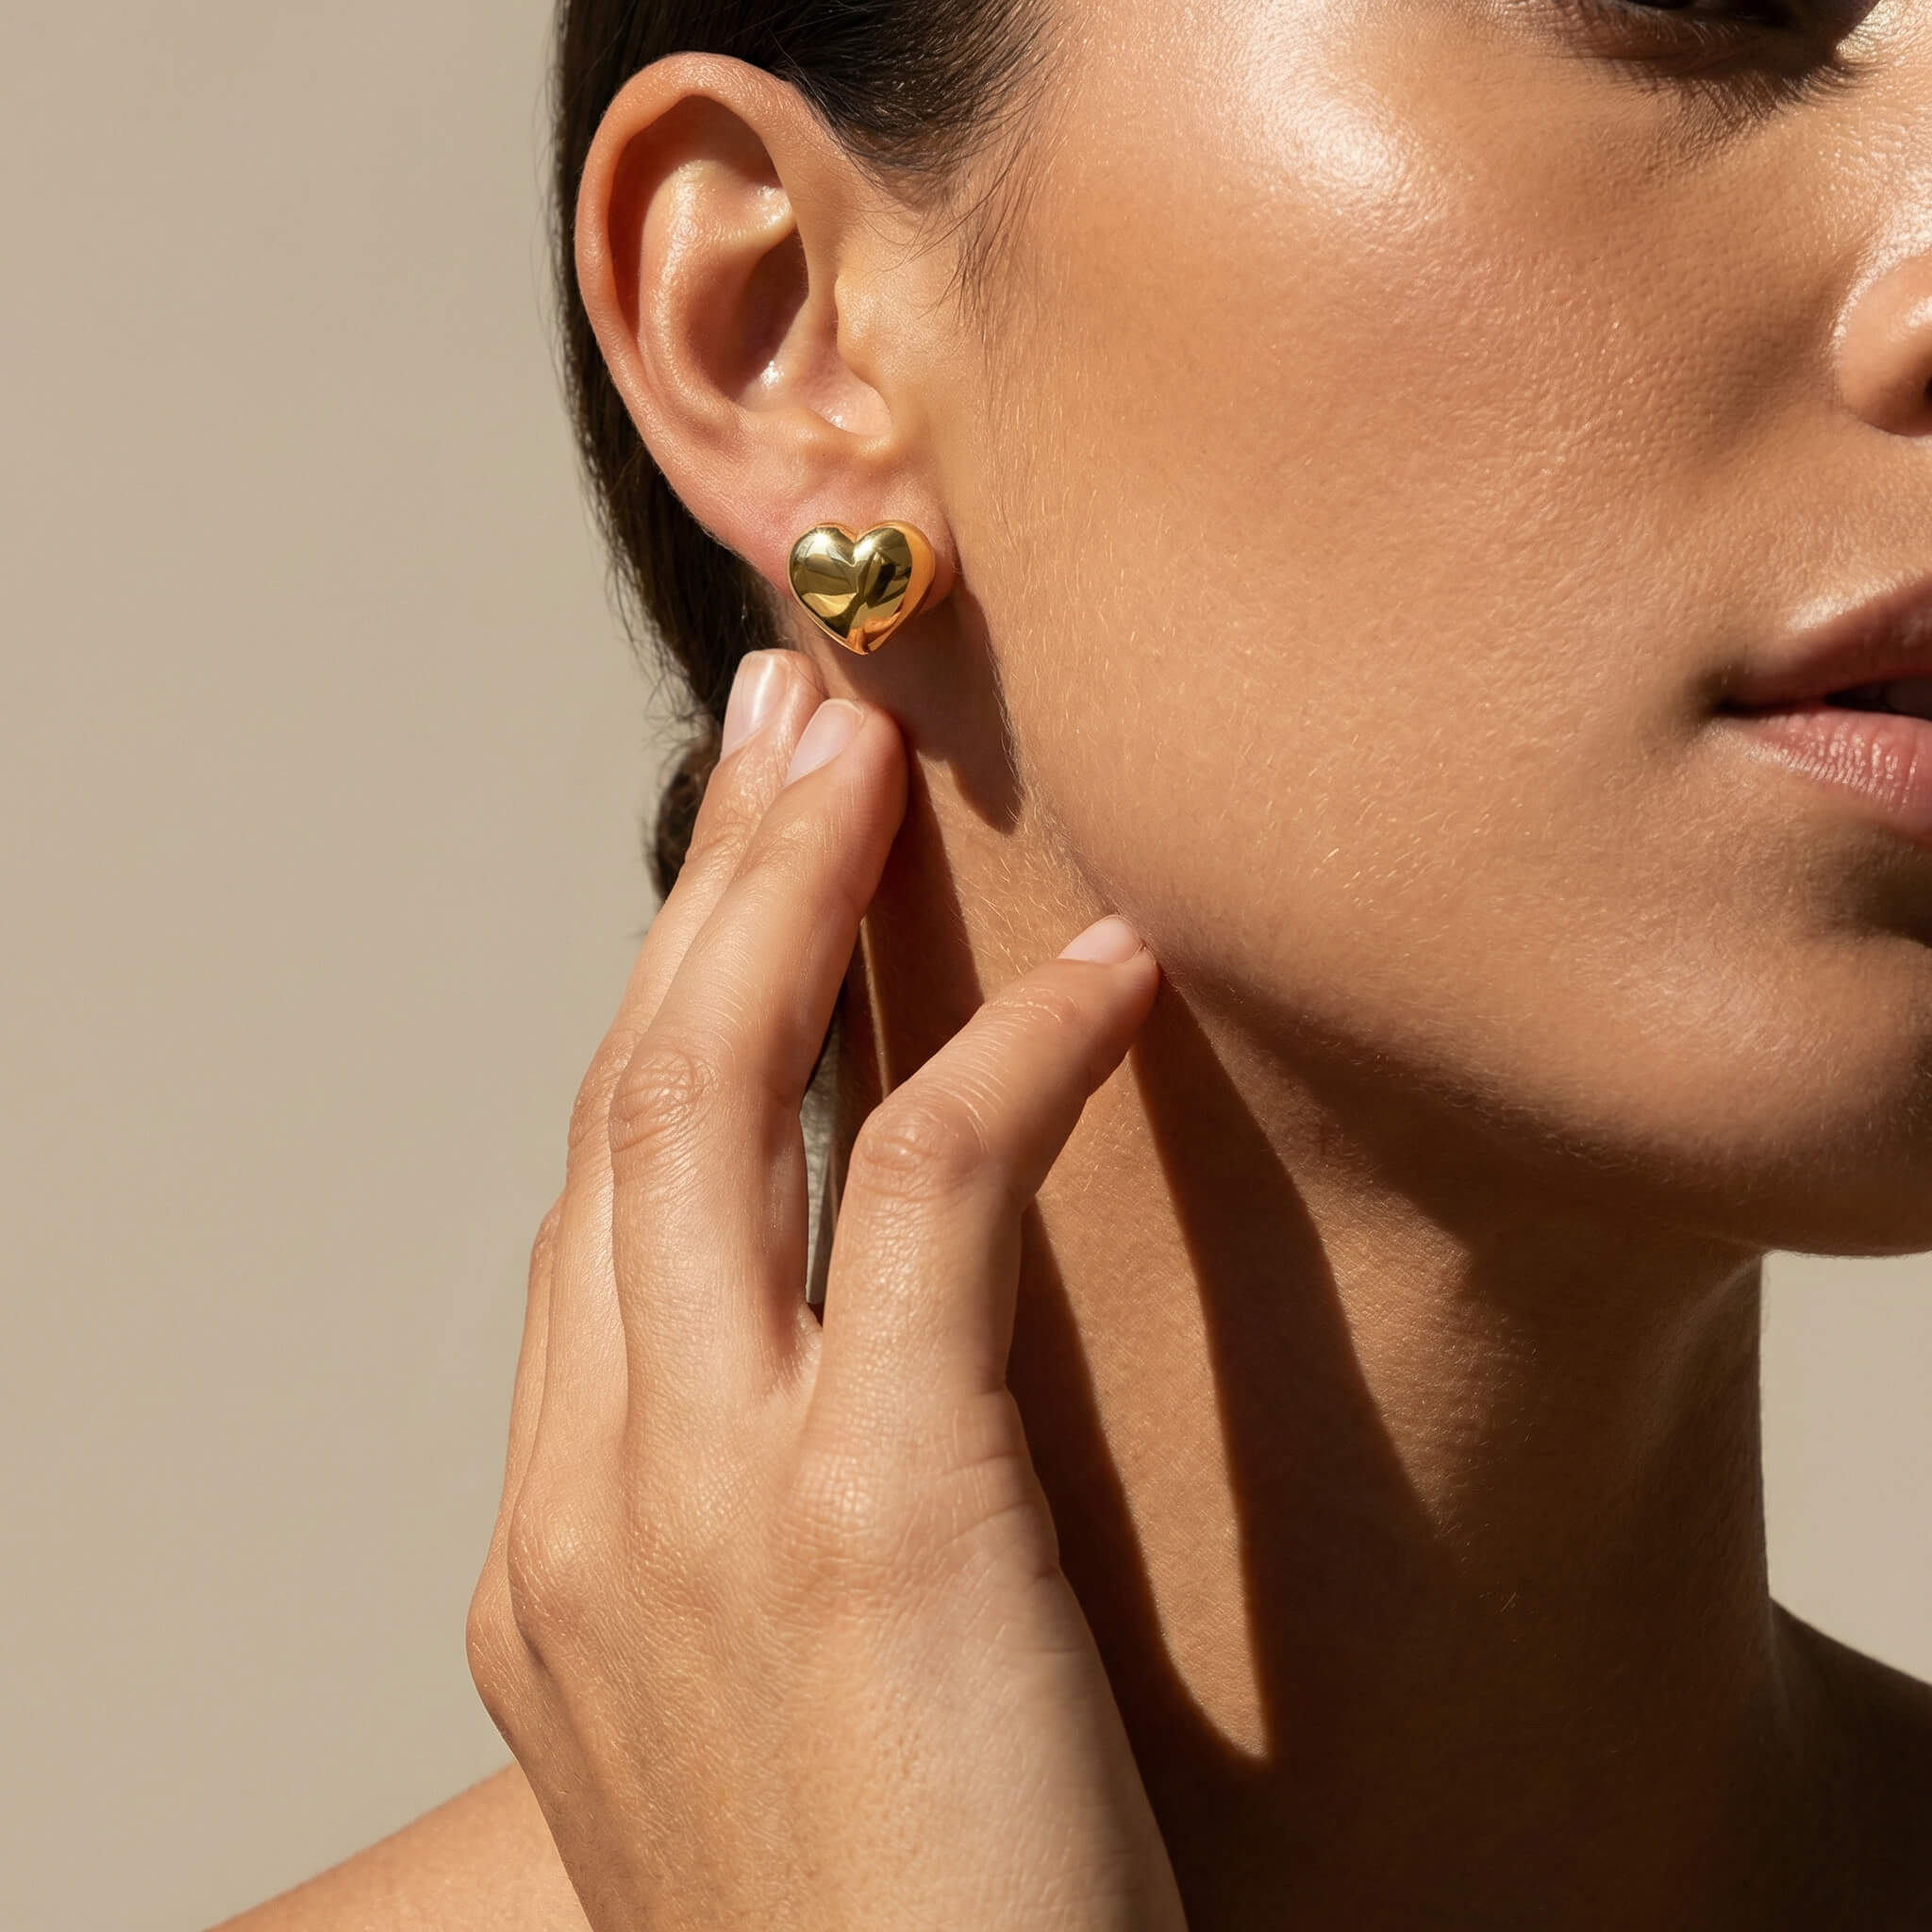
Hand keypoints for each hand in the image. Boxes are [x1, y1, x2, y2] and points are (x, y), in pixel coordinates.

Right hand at [466, 648, 1185, 1930]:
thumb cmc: (893, 1931)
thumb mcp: (775, 1702)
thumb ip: (761, 1522)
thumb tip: (850, 1355)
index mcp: (557, 1542)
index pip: (601, 1203)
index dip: (667, 1007)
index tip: (737, 871)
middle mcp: (589, 1495)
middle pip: (625, 1103)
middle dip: (698, 888)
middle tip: (774, 717)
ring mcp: (698, 1502)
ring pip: (708, 1104)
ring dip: (789, 894)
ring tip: (865, 739)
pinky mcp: (870, 1521)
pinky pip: (925, 1203)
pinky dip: (1011, 1059)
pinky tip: (1113, 969)